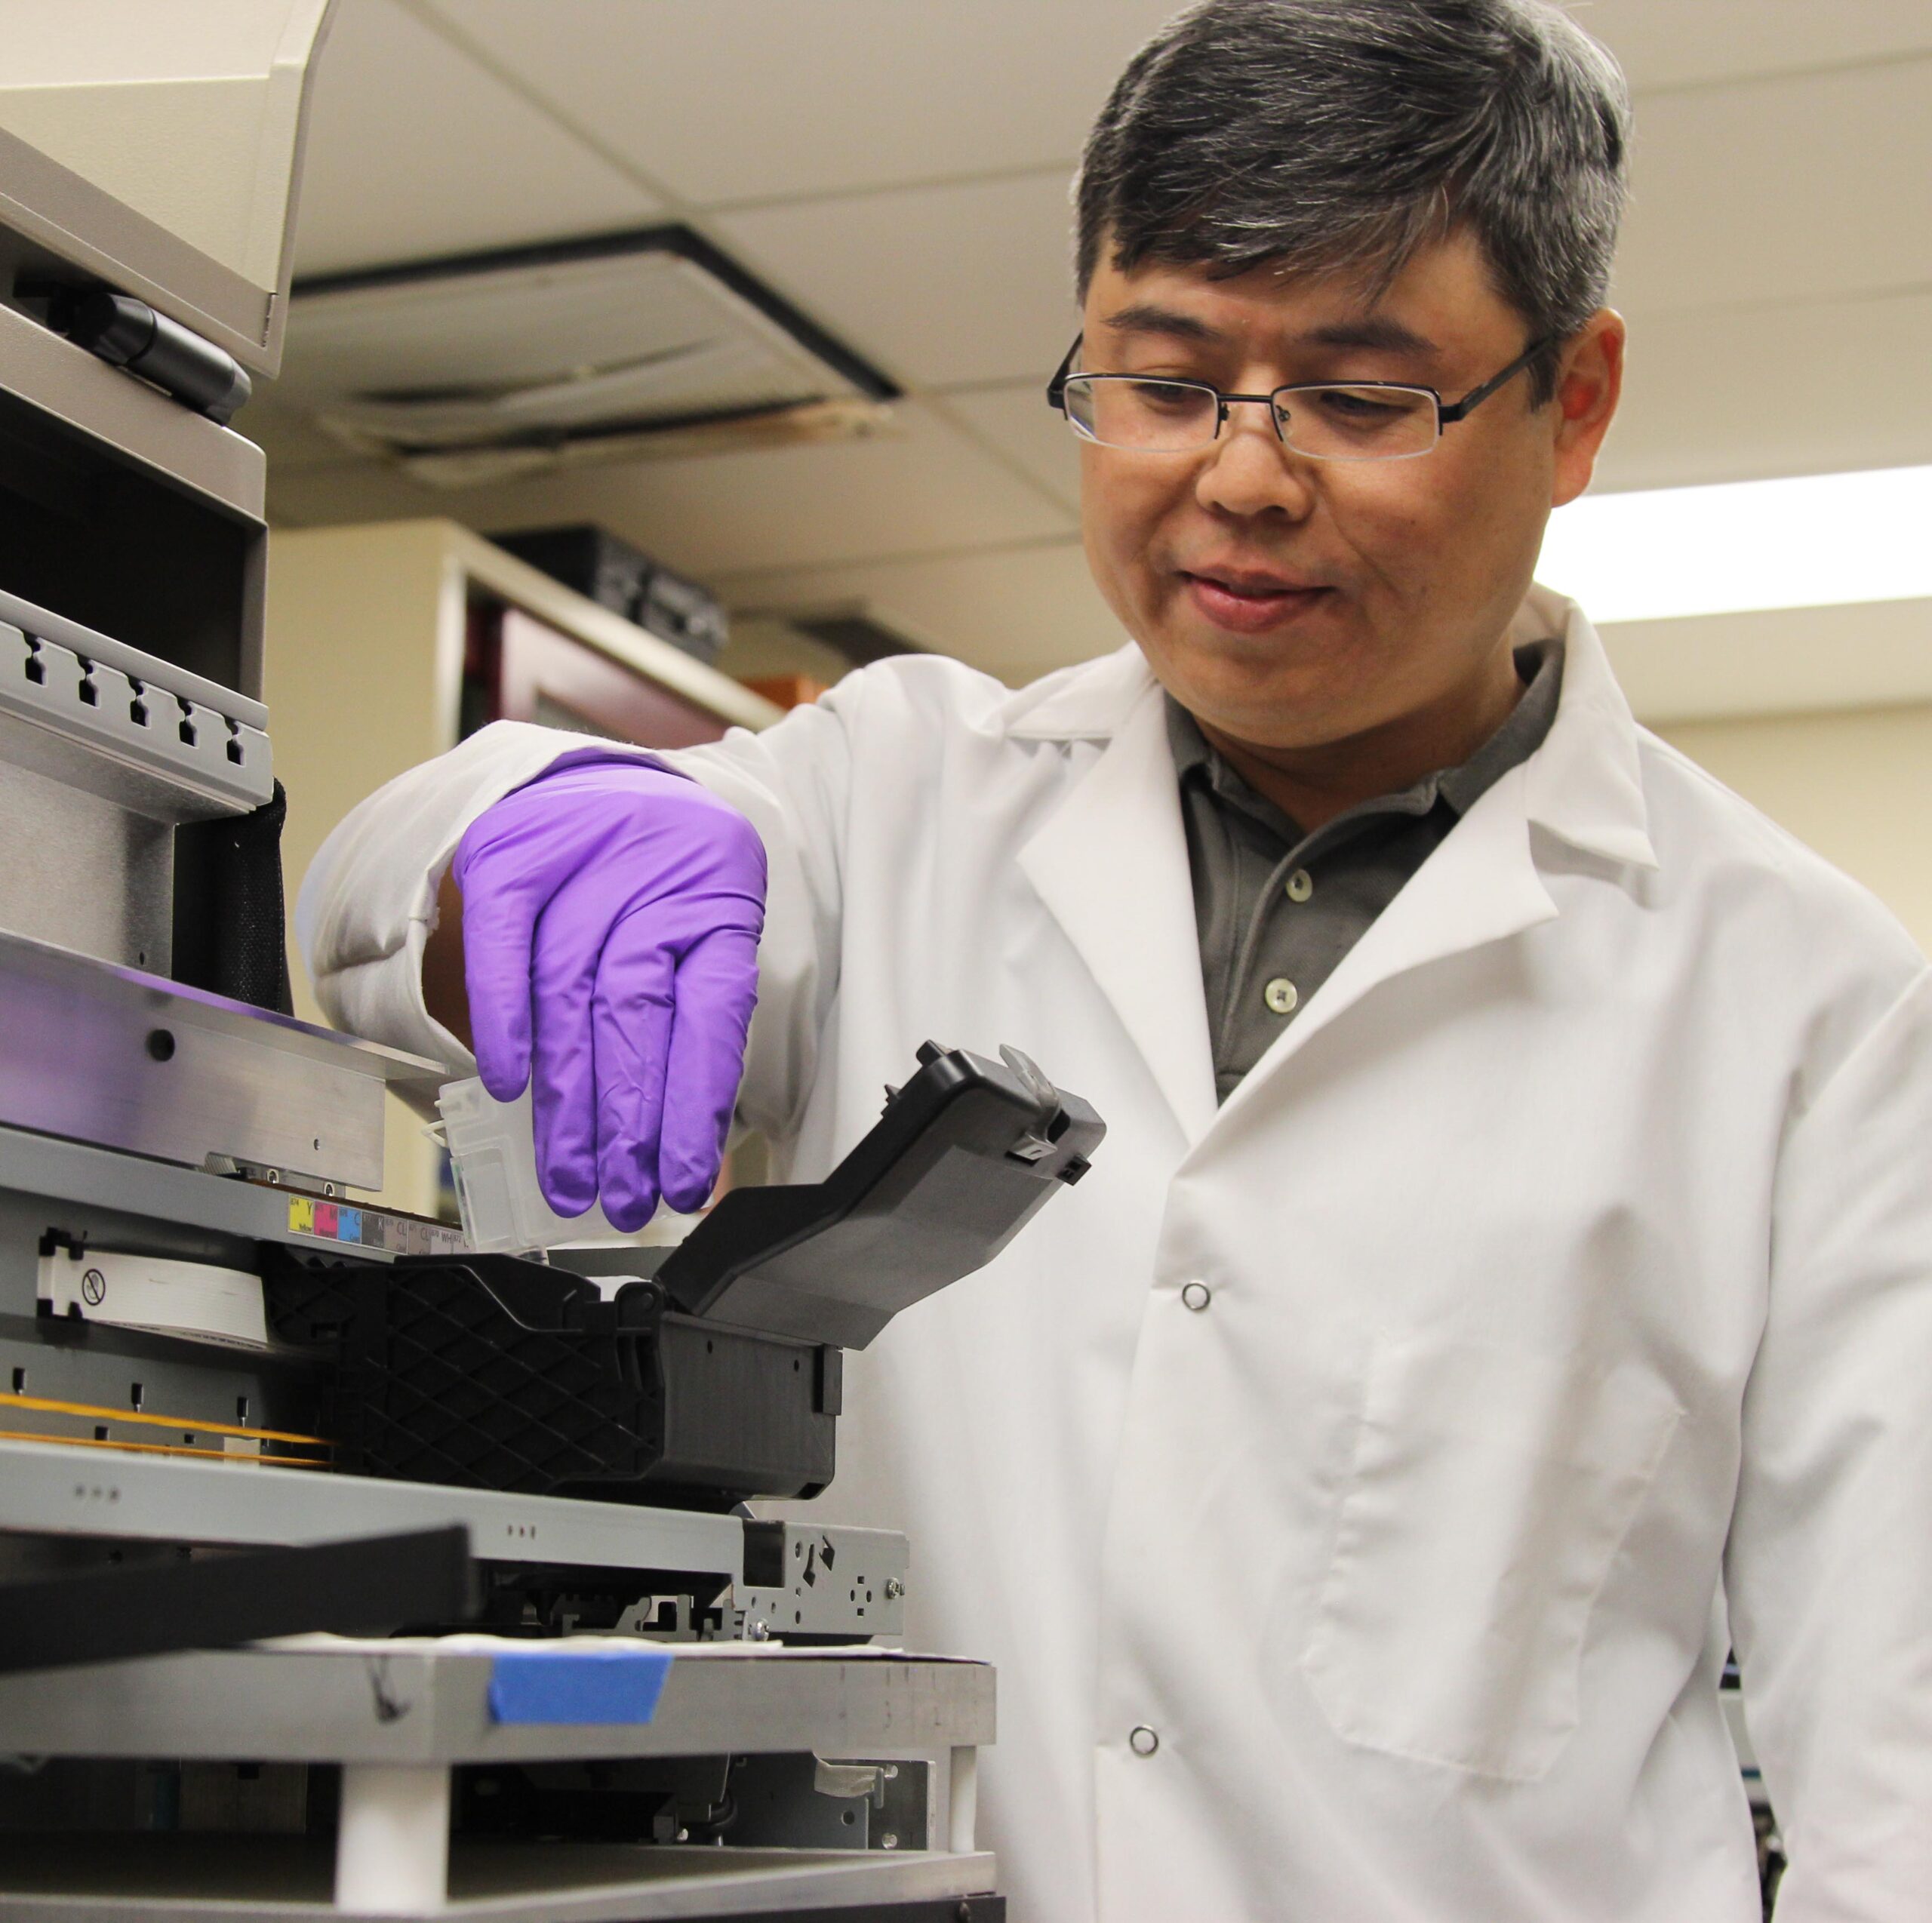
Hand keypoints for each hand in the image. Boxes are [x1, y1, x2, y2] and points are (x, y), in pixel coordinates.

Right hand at [451, 758, 765, 1229]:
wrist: (596, 783)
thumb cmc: (654, 880)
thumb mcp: (698, 934)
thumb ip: (690, 1027)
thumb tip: (686, 1150)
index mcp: (718, 903)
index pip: (709, 1014)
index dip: (691, 1104)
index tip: (679, 1180)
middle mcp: (654, 880)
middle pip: (635, 1015)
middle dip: (626, 1121)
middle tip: (619, 1197)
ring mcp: (580, 864)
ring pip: (571, 994)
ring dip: (569, 1097)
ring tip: (571, 1174)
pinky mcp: (512, 854)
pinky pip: (504, 943)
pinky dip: (506, 1017)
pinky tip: (511, 1084)